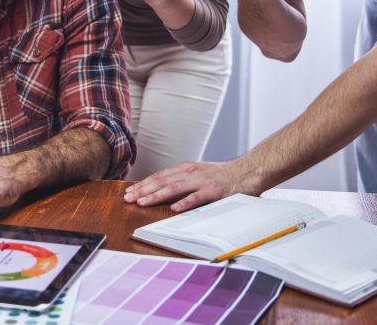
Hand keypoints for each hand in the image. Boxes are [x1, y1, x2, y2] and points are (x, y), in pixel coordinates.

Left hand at [123, 161, 243, 211]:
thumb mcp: (199, 174)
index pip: (160, 176)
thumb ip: (183, 181)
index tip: (129, 191)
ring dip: (156, 195)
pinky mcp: (214, 190)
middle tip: (128, 198)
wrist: (248, 171)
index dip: (143, 184)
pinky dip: (185, 203)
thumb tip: (163, 191)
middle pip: (162, 181)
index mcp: (186, 169)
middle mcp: (191, 172)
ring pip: (175, 188)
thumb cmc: (223, 176)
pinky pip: (197, 197)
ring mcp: (202, 181)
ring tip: (142, 202)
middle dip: (143, 190)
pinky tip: (174, 208)